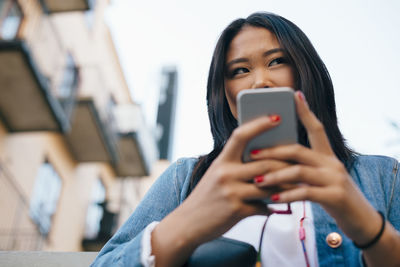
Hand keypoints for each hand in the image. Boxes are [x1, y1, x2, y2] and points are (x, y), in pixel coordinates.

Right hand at [152, 115, 290, 266]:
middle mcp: (225, 173)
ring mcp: (231, 192)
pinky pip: (263, 207)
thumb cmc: (206, 197)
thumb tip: (263, 159)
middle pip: (264, 161)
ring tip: (298, 187)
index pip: (241, 135)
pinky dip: (272, 207)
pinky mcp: (236, 210)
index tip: (277, 117)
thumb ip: (235, 166)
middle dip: (286, 164)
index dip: (259, 124)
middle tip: (301, 163)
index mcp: (222, 160)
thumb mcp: (216, 175)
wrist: (188, 223)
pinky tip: (277, 208)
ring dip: (286, 187)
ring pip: (269, 185)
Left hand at [251, 91, 381, 245]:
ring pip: (299, 171)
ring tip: (257, 181)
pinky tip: (272, 199)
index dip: (305, 111)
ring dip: (275, 175)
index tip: (294, 94)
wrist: (360, 219)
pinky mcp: (335, 196)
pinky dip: (286, 195)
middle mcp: (332, 163)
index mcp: (328, 155)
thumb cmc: (333, 195)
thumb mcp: (320, 177)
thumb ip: (302, 167)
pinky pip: (305, 193)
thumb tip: (271, 161)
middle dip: (272, 151)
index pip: (317, 128)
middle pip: (298, 150)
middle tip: (251, 154)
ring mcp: (334, 179)